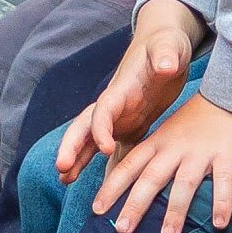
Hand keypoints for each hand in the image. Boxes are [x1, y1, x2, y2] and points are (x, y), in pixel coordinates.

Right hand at [59, 0, 204, 181]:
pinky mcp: (131, 125)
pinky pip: (115, 150)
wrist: (165, 45)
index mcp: (122, 88)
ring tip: (64, 180)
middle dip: (72, 147)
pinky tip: (105, 188)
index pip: (103, 109)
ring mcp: (120, 117)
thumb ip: (166, 55)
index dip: (100, 129)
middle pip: (85, 127)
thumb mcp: (169, 46)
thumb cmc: (167, 44)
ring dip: (78, 159)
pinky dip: (108, 167)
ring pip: (92, 141)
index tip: (106, 148)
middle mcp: (114, 105)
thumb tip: (165, 65)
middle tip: (62, 169)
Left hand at [92, 90, 231, 232]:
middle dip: (135, 205)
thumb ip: (154, 159)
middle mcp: (175, 148)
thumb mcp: (169, 135)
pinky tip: (219, 224)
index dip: (112, 187)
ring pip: (185, 183)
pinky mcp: (228, 155)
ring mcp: (201, 152)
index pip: (129, 166)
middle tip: (121, 230)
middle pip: (151, 178)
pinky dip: (222, 203)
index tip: (97, 210)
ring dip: (175, 210)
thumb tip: (136, 191)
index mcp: (158, 143)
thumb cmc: (197, 122)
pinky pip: (224, 182)